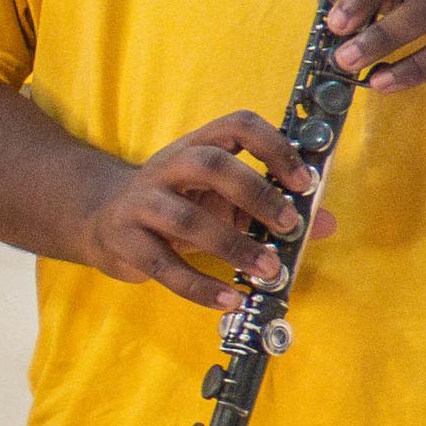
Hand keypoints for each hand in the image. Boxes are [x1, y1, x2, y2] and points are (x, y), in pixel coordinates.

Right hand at [79, 110, 339, 309]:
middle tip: (290, 226)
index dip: (274, 148)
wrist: (99, 218)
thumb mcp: (221, 198)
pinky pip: (164, 267)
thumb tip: (327, 223)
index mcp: (196, 147)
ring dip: (233, 246)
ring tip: (268, 271)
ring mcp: (140, 203)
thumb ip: (270, 208)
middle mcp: (166, 167)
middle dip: (256, 194)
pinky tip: (230, 299)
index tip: (303, 182)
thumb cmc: (175, 204)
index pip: (237, 126)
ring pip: (186, 219)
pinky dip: (200, 287)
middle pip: (209, 165)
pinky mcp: (124, 241)